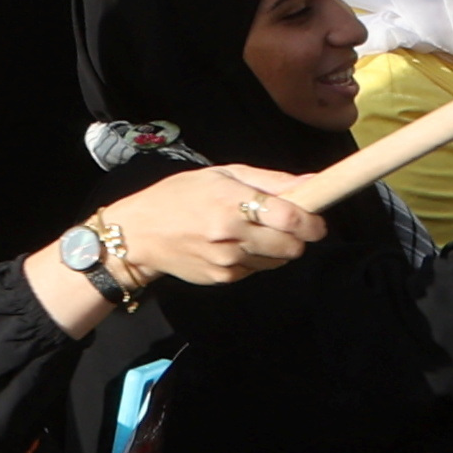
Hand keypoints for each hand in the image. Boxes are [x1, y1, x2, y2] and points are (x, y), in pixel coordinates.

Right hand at [107, 163, 324, 287]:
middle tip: (283, 225)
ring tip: (250, 233)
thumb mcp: (219, 175)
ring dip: (276, 248)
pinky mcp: (224, 278)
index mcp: (230, 201)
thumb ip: (268, 180)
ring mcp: (228, 259)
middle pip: (293, 245)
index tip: (315, 219)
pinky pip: (257, 270)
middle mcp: (231, 233)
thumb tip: (313, 181)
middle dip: (297, 237)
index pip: (291, 218)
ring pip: (279, 260)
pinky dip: (254, 259)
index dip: (312, 221)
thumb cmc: (177, 197)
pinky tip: (232, 246)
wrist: (136, 234)